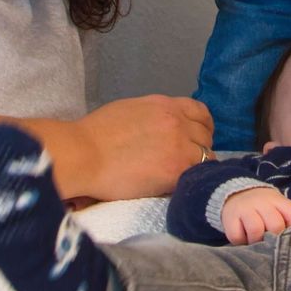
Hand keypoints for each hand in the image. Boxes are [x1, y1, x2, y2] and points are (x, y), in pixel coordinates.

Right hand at [42, 95, 212, 201]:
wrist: (83, 154)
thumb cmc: (94, 135)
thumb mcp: (129, 111)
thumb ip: (153, 117)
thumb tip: (160, 130)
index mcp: (165, 105)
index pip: (200, 112)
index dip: (202, 126)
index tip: (196, 138)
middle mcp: (177, 121)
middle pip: (206, 135)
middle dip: (199, 147)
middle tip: (187, 161)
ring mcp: (179, 145)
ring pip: (206, 156)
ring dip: (197, 166)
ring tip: (180, 176)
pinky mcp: (176, 169)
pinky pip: (198, 175)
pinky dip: (192, 180)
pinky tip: (179, 186)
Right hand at [221, 187, 290, 244]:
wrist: (236, 194)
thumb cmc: (263, 209)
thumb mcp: (278, 208)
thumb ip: (288, 222)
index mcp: (278, 200)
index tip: (289, 239)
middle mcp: (262, 202)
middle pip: (276, 225)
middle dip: (275, 240)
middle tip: (271, 244)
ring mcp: (245, 208)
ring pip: (256, 230)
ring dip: (257, 242)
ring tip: (256, 243)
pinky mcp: (229, 218)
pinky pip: (237, 236)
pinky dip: (241, 242)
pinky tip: (243, 239)